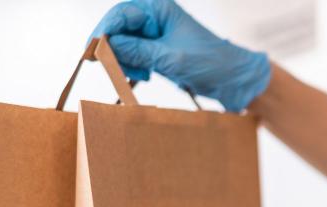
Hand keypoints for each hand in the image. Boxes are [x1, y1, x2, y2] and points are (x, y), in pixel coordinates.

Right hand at [89, 0, 270, 110]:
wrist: (233, 79)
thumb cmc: (210, 62)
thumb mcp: (171, 58)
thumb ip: (138, 51)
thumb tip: (105, 45)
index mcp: (158, 8)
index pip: (121, 14)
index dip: (104, 31)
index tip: (93, 51)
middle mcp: (153, 16)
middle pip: (117, 28)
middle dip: (113, 48)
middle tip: (112, 67)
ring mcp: (153, 34)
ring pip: (122, 44)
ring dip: (123, 60)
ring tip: (141, 74)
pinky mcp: (155, 50)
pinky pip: (132, 55)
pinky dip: (133, 66)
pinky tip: (145, 75)